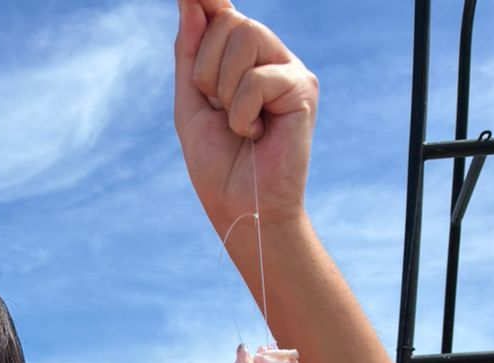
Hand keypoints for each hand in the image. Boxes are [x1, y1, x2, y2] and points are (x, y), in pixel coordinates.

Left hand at [174, 0, 317, 238]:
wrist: (241, 209)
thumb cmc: (219, 166)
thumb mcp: (191, 105)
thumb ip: (190, 54)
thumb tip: (191, 0)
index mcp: (242, 60)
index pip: (223, 14)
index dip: (209, 2)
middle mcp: (269, 58)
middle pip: (229, 21)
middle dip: (206, 68)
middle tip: (218, 108)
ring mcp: (289, 70)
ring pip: (244, 37)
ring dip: (224, 89)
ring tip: (238, 124)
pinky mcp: (303, 89)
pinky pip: (257, 78)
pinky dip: (242, 112)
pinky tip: (255, 134)